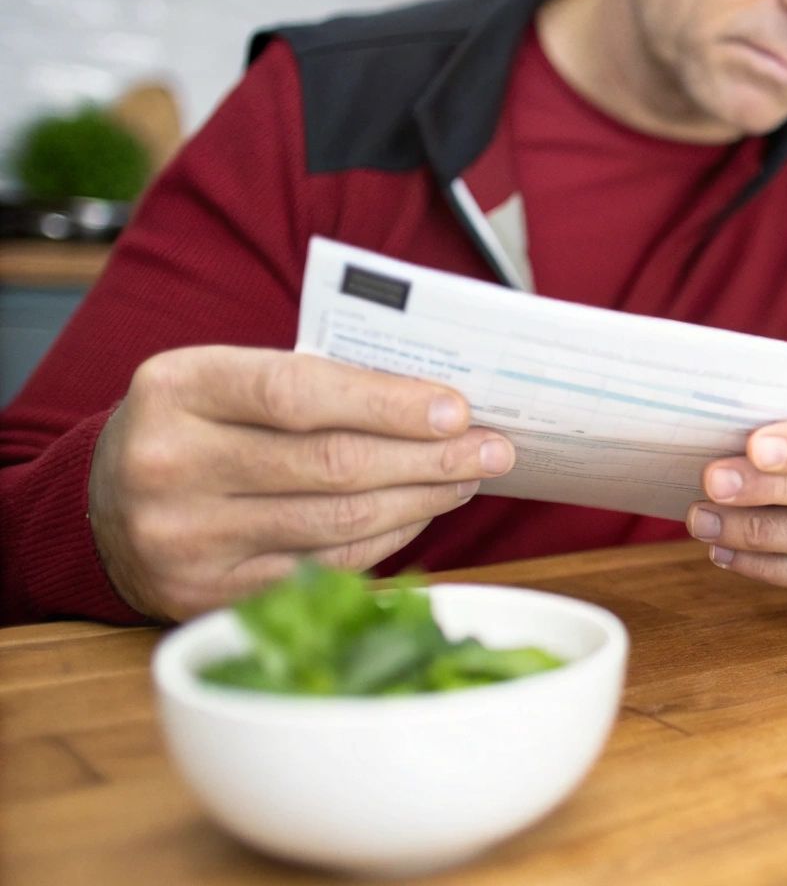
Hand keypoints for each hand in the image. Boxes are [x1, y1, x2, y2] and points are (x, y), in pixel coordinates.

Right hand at [88, 346, 515, 620]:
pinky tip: (419, 513)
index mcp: (178, 388)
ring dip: (419, 499)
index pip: (299, 392)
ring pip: (335, 523)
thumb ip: (311, 383)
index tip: (456, 408)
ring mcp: (185, 538)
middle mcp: (170, 464)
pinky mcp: (206, 595)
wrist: (104, 503)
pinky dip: (384, 539)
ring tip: (467, 478)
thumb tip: (435, 405)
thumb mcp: (226, 380)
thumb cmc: (197, 427)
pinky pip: (323, 568)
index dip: (387, 403)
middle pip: (329, 464)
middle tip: (492, 449)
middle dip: (427, 457)